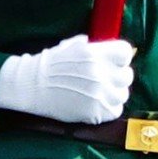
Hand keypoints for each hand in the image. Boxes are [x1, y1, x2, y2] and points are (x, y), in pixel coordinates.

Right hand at [0, 35, 134, 123]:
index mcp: (94, 52)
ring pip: (123, 95)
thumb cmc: (48, 64)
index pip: (125, 52)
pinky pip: (115, 112)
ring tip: (103, 96)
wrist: (30, 86)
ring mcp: (98, 92)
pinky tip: (98, 107)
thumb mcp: (71, 47)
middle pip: (127, 76)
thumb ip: (91, 47)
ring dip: (115, 96)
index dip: (121, 59)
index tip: (114, 64)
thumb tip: (105, 50)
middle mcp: (99, 71)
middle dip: (118, 79)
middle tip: (108, 82)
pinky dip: (109, 110)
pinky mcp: (93, 111)